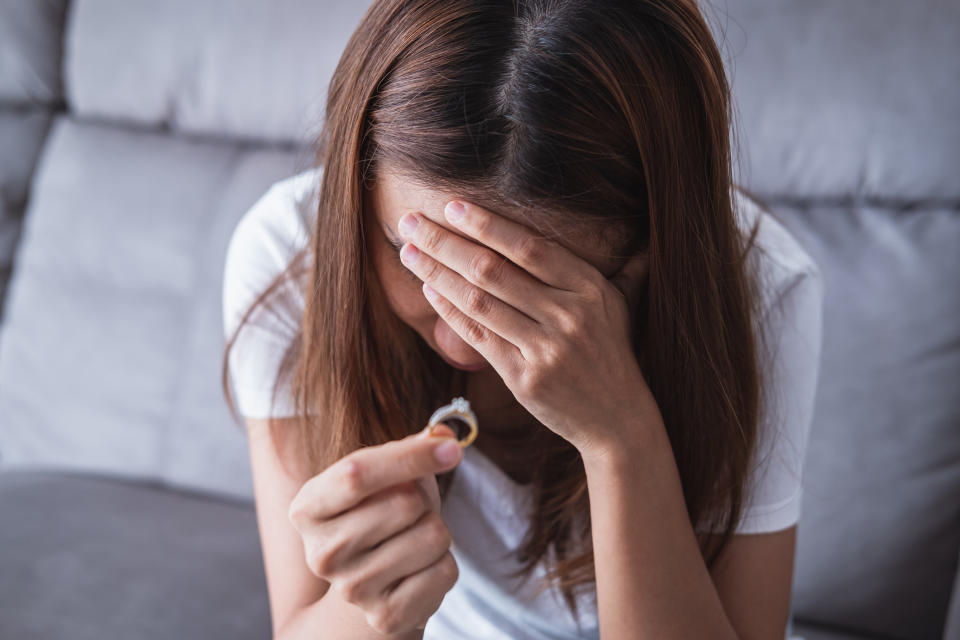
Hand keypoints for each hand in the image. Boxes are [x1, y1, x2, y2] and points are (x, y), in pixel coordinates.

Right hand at [287, 424, 462, 634]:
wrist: (374, 583)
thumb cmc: (380, 515)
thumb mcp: (385, 477)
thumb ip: (411, 449)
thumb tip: (444, 437)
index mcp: (308, 508)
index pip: (357, 473)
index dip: (409, 455)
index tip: (451, 447)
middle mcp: (321, 553)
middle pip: (405, 502)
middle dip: (424, 498)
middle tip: (410, 511)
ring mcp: (351, 589)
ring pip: (432, 535)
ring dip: (436, 531)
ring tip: (412, 540)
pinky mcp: (385, 616)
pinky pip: (444, 571)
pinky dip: (443, 564)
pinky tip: (418, 569)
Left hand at [397, 200, 657, 454]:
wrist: (616, 419)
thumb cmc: (610, 354)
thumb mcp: (618, 306)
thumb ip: (618, 268)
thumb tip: (635, 237)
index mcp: (589, 289)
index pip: (529, 247)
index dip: (486, 225)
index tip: (451, 207)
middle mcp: (568, 316)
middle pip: (493, 270)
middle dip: (445, 242)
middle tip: (411, 222)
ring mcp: (545, 349)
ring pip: (478, 301)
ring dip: (436, 274)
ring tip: (409, 253)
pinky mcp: (524, 378)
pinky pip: (477, 336)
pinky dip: (449, 312)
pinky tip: (429, 291)